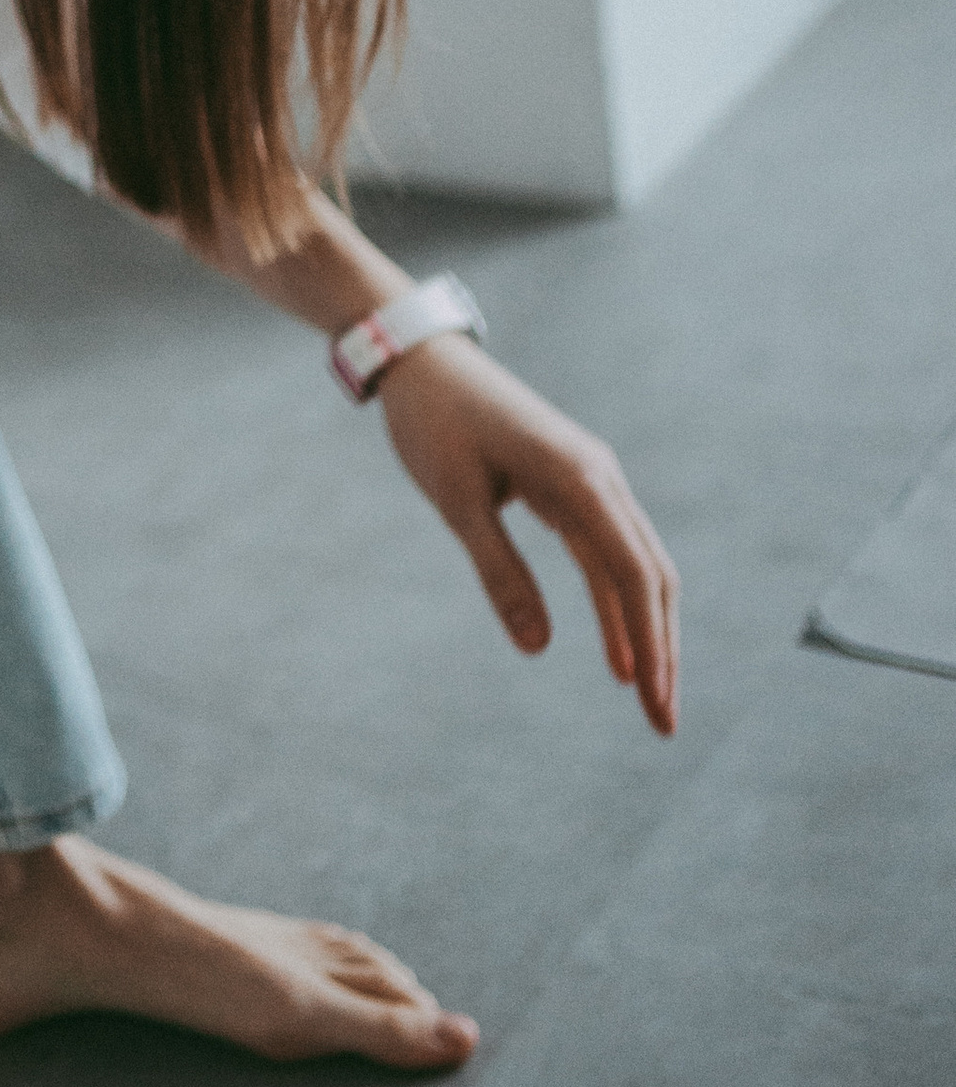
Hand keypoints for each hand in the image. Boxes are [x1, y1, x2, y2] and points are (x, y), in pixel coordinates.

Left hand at [374, 338, 678, 733]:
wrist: (422, 361)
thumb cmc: (434, 424)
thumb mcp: (458, 500)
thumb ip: (499, 571)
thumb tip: (539, 648)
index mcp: (580, 477)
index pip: (633, 573)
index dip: (651, 642)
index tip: (656, 701)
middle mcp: (600, 478)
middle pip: (650, 576)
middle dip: (662, 650)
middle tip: (663, 724)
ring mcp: (590, 482)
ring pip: (633, 569)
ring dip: (642, 633)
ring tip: (649, 702)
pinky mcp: (571, 488)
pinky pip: (604, 556)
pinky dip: (612, 605)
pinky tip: (616, 657)